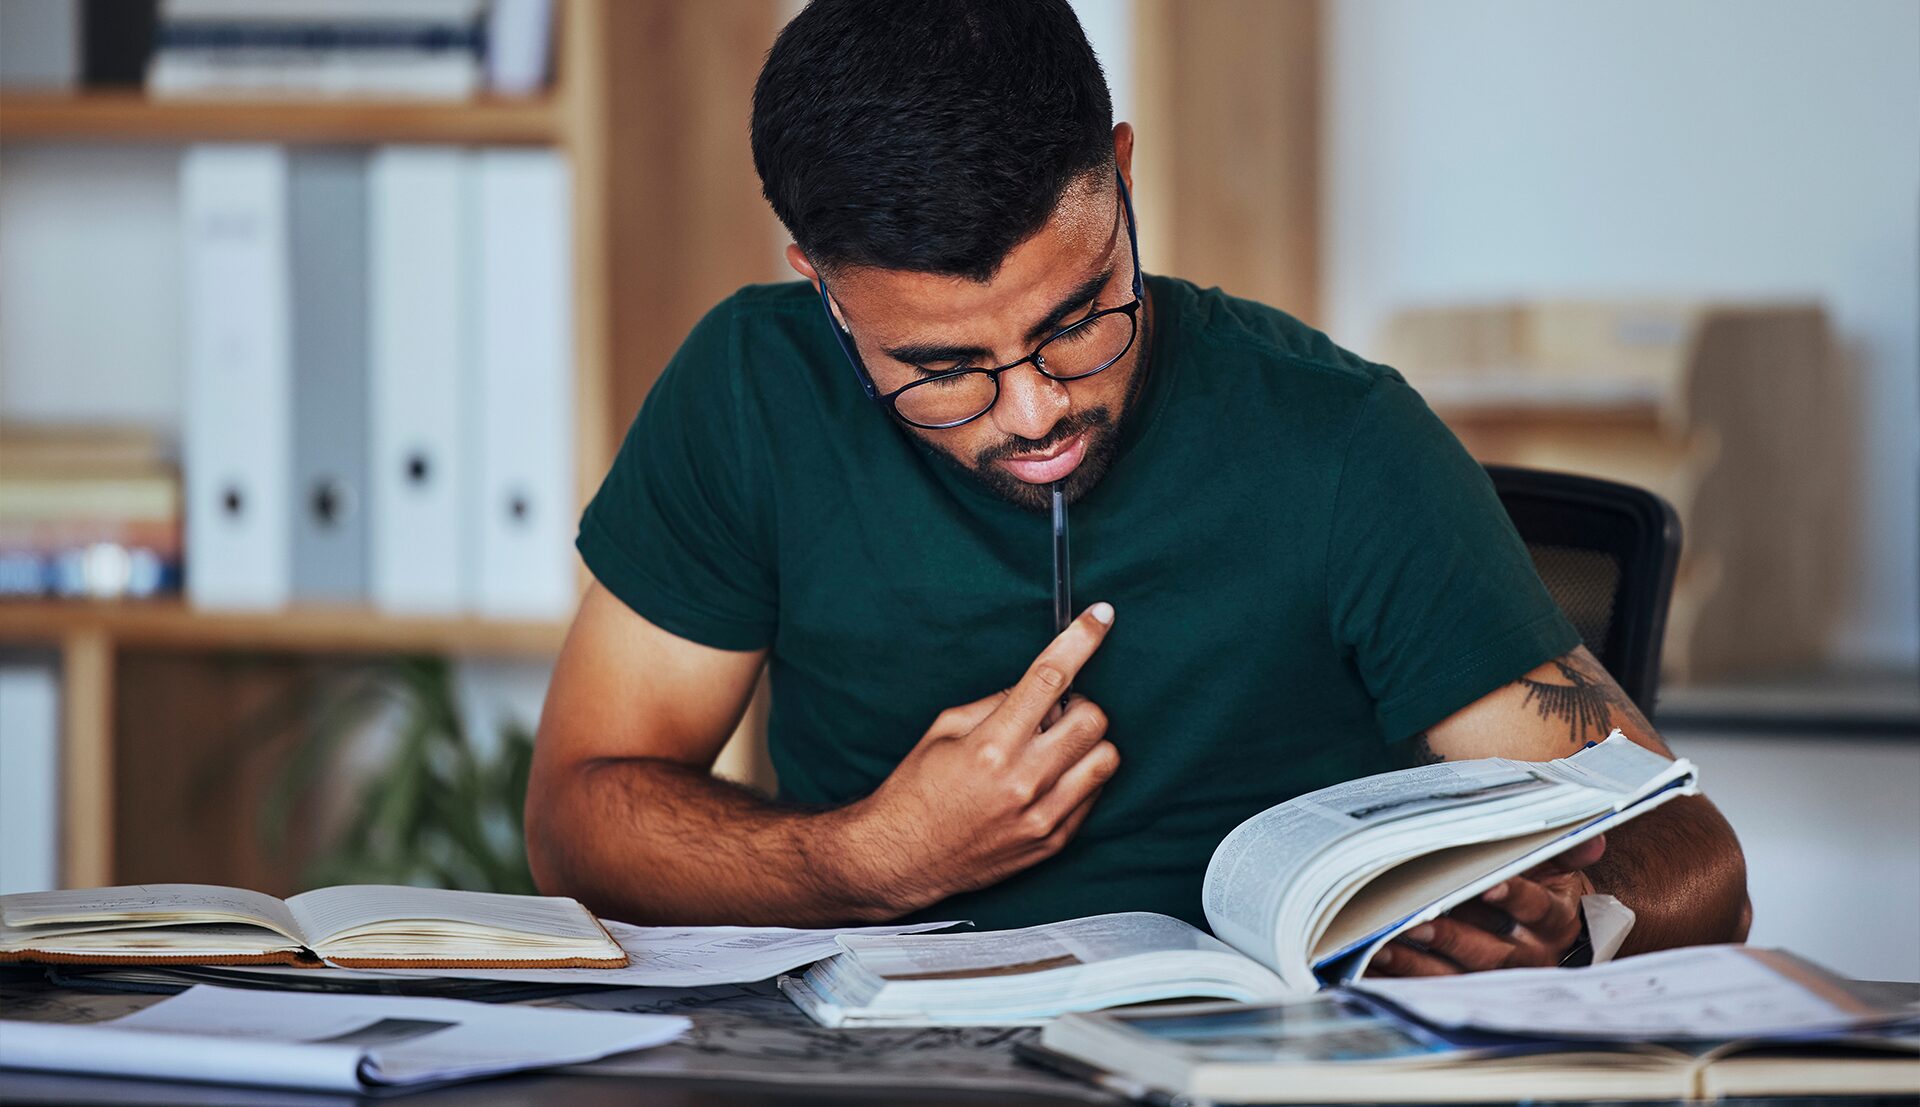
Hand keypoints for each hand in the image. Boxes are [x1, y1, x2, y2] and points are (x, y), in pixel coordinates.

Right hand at [842, 603, 1120, 914]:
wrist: (900, 859)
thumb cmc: (916, 789)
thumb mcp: (944, 730)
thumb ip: (996, 704)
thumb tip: (1039, 688)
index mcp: (991, 746)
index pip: (1050, 679)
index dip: (1081, 640)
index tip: (1101, 616)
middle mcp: (1024, 781)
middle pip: (1093, 719)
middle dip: (1079, 705)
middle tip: (1053, 714)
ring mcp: (1042, 816)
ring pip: (1106, 759)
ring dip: (1087, 743)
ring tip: (1055, 749)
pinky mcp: (1052, 842)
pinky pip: (1094, 796)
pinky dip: (1080, 778)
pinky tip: (1048, 780)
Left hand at [1367, 835, 1604, 976]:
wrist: (1560, 936)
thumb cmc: (1548, 892)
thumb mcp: (1562, 870)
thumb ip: (1568, 851)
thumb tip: (1594, 835)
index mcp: (1555, 921)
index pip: (1537, 909)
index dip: (1515, 897)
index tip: (1488, 885)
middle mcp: (1530, 958)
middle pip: (1493, 953)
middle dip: (1454, 938)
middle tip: (1419, 923)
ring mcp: (1499, 982)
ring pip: (1459, 978)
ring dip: (1419, 965)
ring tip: (1382, 947)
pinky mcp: (1469, 992)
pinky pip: (1433, 991)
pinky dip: (1402, 980)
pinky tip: (1372, 966)